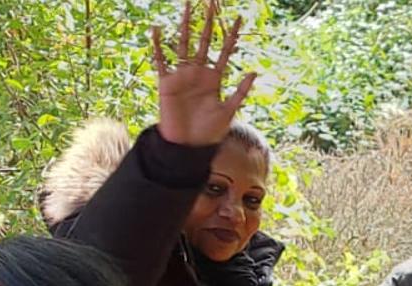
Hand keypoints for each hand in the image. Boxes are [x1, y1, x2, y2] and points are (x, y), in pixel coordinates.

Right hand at [150, 0, 257, 146]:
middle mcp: (199, 72)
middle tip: (211, 2)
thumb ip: (240, 92)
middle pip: (204, 41)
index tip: (238, 17)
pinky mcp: (167, 83)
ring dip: (185, 26)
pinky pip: (161, 62)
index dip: (231, 34)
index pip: (225, 50)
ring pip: (184, 45)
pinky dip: (158, 47)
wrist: (188, 146)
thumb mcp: (229, 111)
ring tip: (187, 7)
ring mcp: (182, 75)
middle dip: (208, 22)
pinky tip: (157, 30)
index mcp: (215, 78)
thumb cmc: (209, 132)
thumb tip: (254, 71)